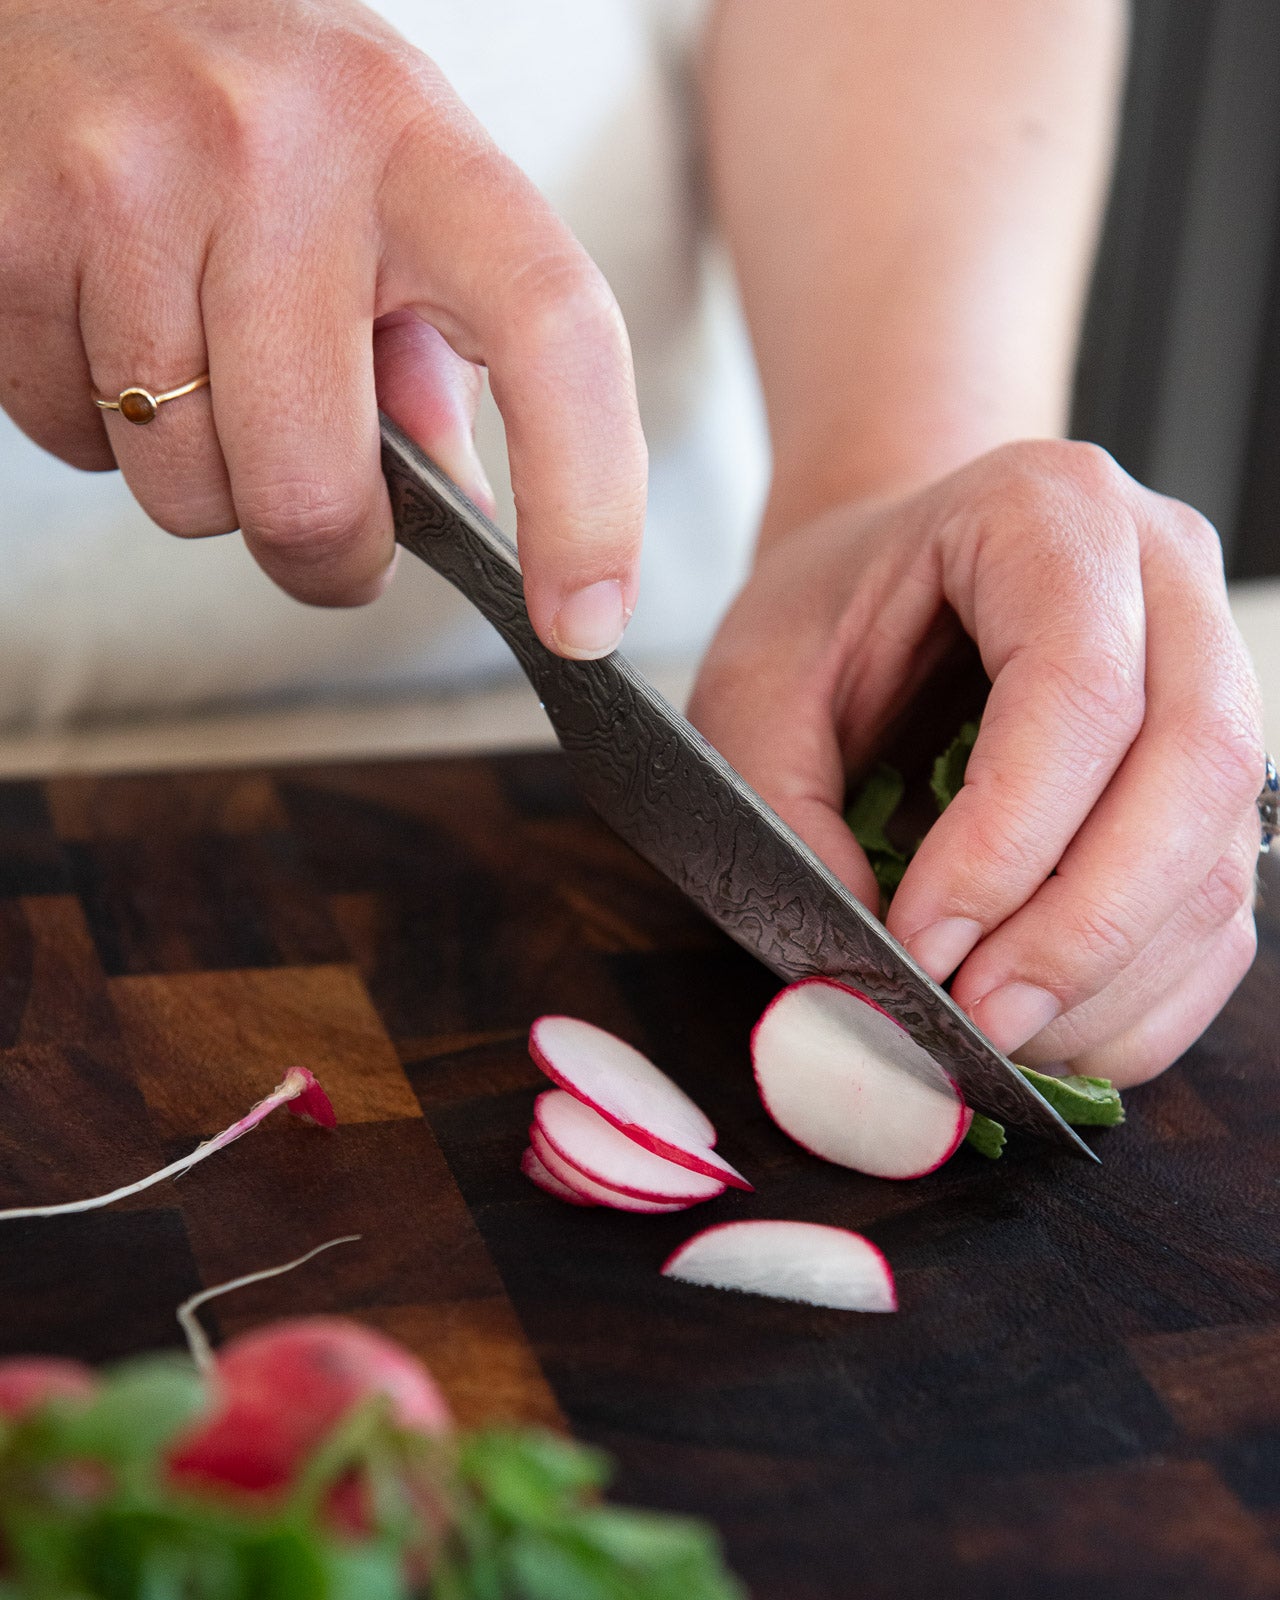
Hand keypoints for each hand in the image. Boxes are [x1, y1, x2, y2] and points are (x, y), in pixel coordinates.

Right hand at [0, 0, 644, 655]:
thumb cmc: (255, 99)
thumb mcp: (387, 175)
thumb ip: (439, 346)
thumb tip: (470, 518)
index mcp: (414, 139)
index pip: (549, 329)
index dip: (587, 498)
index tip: (586, 617)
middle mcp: (278, 147)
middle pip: (313, 493)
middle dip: (327, 553)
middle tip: (329, 522)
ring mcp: (129, 180)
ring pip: (184, 493)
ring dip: (204, 480)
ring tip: (199, 358)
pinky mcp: (9, 227)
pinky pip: (71, 444)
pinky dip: (100, 430)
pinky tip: (114, 325)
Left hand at [689, 441, 1264, 1086]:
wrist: (896, 580)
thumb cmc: (824, 617)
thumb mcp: (754, 688)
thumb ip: (789, 812)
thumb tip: (871, 963)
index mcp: (1049, 513)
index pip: (1077, 686)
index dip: (1007, 839)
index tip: (920, 944)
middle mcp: (1165, 576)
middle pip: (1192, 765)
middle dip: (1082, 925)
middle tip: (976, 1020)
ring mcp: (1215, 671)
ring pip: (1219, 848)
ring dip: (1115, 974)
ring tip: (999, 1037)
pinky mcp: (1215, 776)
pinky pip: (1222, 903)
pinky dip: (1146, 992)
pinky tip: (1055, 1030)